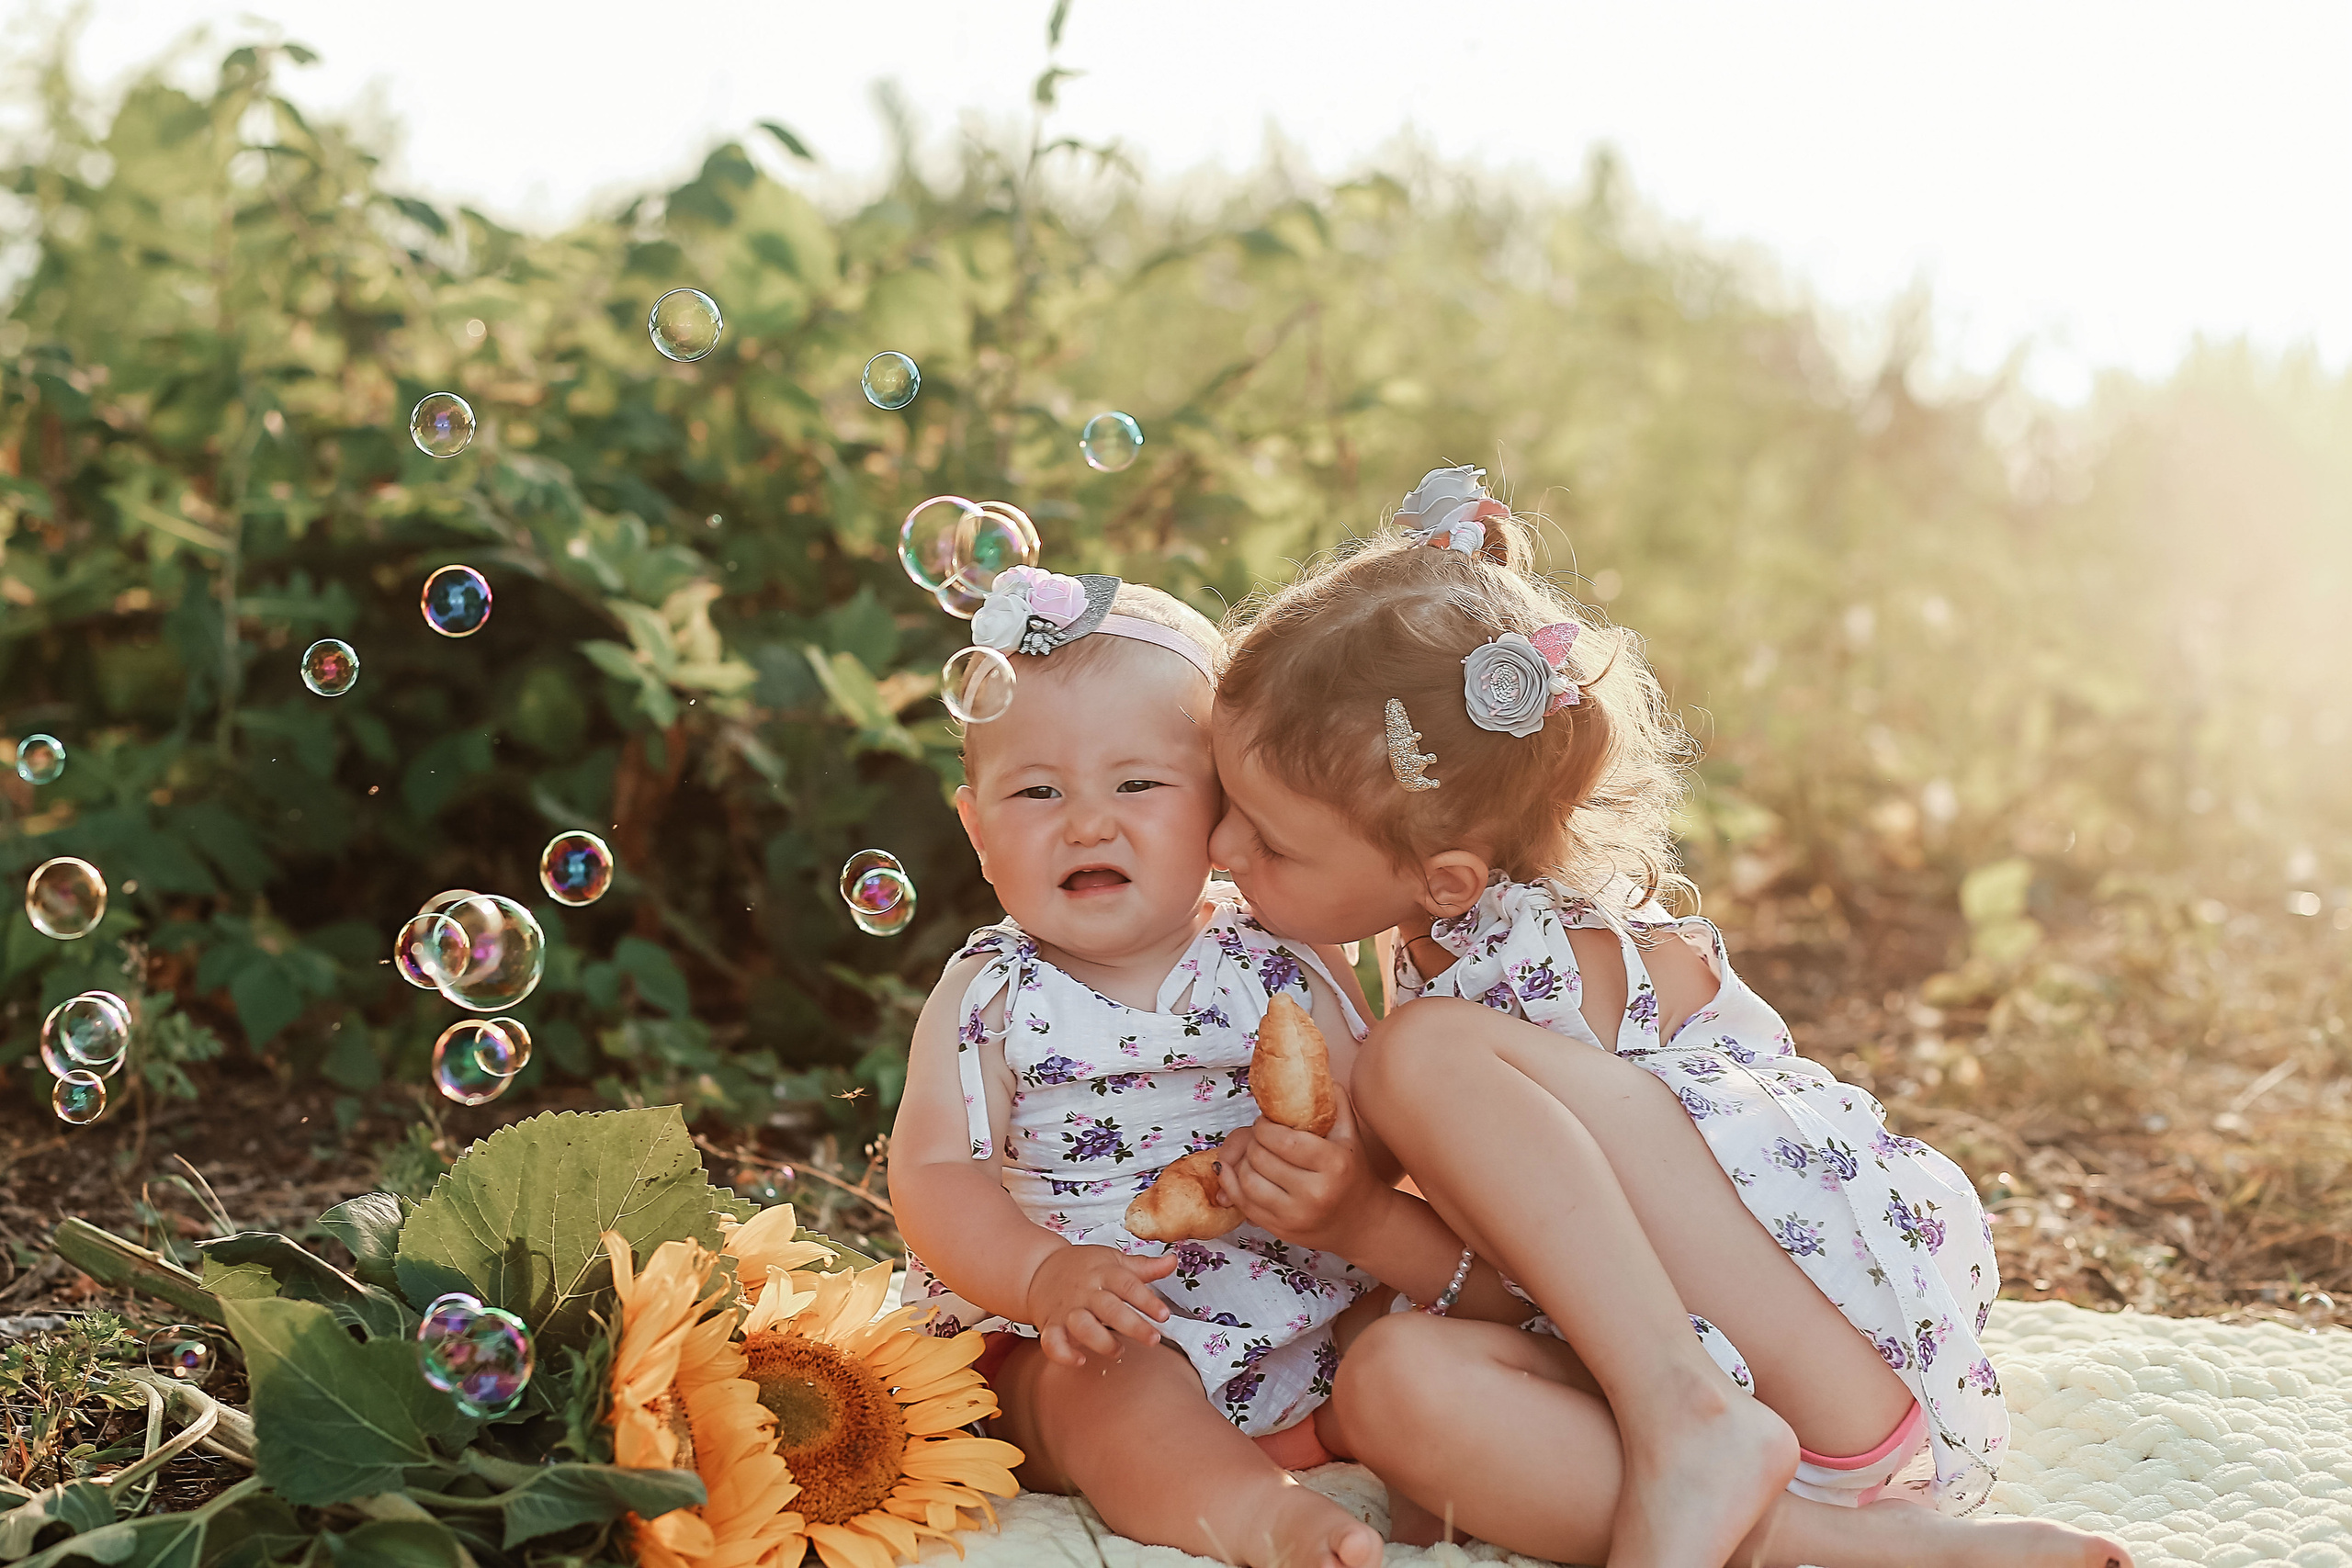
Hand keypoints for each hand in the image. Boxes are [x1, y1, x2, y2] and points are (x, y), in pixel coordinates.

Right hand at [1021, 1242, 1175, 1367]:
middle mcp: (1086, 1291)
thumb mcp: (1113, 1260)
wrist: (1040, 1268)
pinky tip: (1080, 1361)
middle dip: (1132, 1325)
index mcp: (1104, 1273)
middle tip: (1153, 1339)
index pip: (1128, 1285)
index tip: (1164, 1314)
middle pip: (1109, 1308)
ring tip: (1119, 1351)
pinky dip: (1063, 1353)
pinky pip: (1052, 1341)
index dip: (1147, 1300)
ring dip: (1101, 1341)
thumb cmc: (1084, 1267)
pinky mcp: (1050, 1325)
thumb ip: (1143, 1267)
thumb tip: (1173, 1261)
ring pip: (1082, 1326)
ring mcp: (1067, 1309)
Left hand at [1214, 1087, 1392, 1255]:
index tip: (1266, 1123)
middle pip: (1260, 1158)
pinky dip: (1232, 1183)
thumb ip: (1335, 1100)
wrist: (1362, 1222)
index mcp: (1334, 1164)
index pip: (1282, 1140)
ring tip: (1254, 1154)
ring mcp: (1296, 1216)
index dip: (1264, 1126)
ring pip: (1247, 1181)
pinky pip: (1243, 1204)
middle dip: (1252, 1141)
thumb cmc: (1354, 1172)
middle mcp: (1315, 1193)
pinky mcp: (1280, 1230)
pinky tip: (1236, 1171)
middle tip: (1259, 1137)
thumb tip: (1314, 1073)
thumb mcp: (1350, 1133)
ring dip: (1242, 1162)